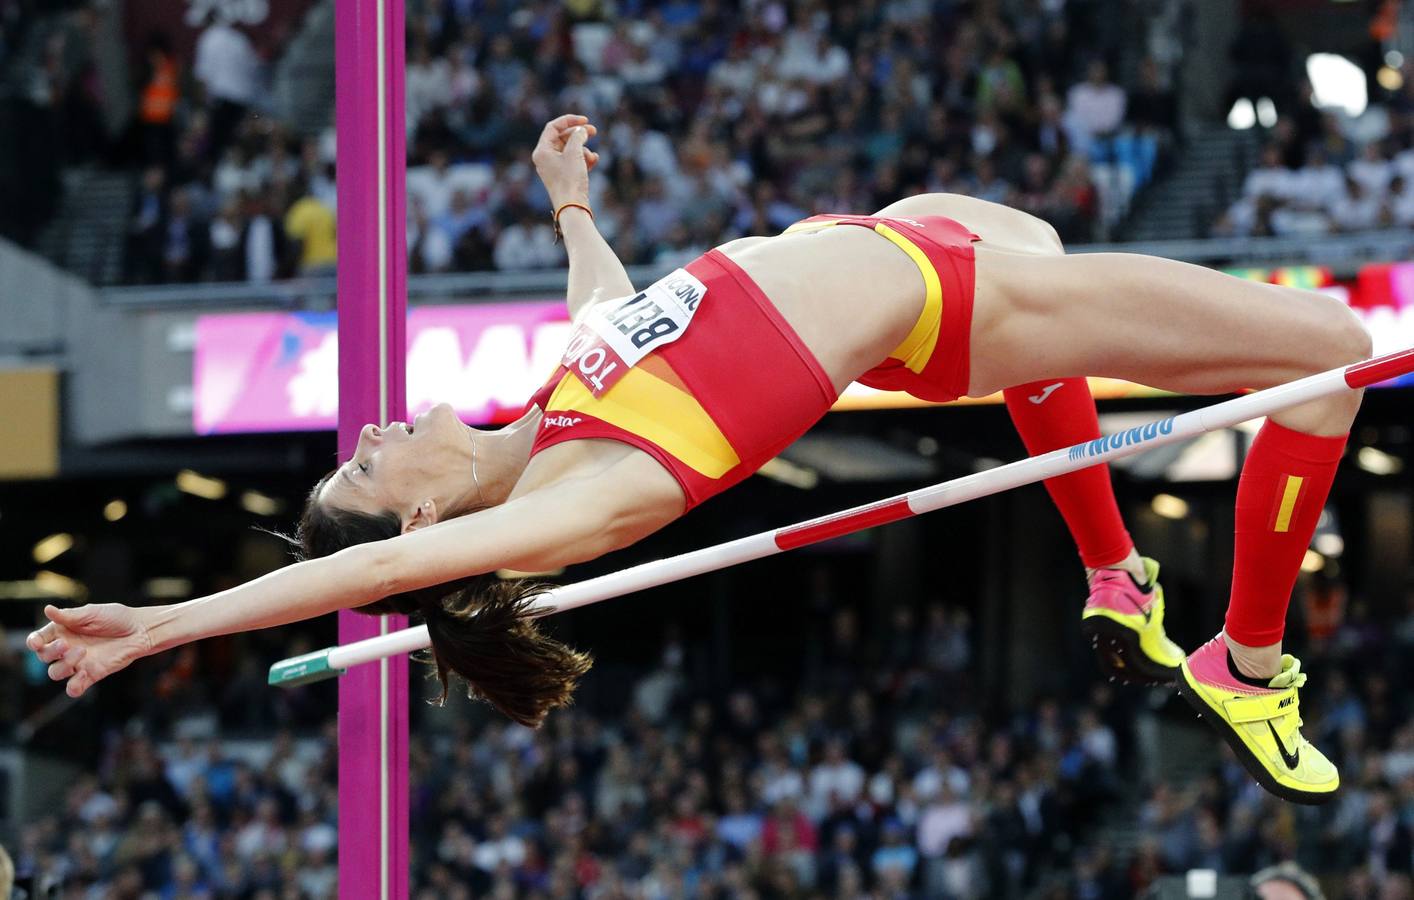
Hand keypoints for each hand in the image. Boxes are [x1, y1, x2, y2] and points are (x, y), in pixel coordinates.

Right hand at [25, 603, 154, 697]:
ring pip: (55, 673)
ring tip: (82, 652)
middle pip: (44, 657)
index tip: (36, 643)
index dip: (33, 642)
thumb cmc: (116, 618)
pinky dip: (73, 686)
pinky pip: (74, 688)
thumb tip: (47, 609)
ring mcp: (78, 663)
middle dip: (51, 652)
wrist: (140, 630)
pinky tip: (83, 675)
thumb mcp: (92, 613)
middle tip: (67, 644)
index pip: (38, 640)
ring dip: (63, 666)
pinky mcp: (91, 674)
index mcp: (62, 631)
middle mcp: (66, 648)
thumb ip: (70, 616)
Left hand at [531, 114, 598, 209]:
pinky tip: (593, 161)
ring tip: (592, 157)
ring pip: (570, 150)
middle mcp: (545, 158)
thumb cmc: (570, 180)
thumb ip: (578, 136)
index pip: (553, 127)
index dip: (569, 121)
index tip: (585, 120)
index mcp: (542, 151)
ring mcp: (554, 168)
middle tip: (594, 132)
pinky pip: (573, 162)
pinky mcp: (563, 177)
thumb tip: (581, 130)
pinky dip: (583, 159)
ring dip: (583, 150)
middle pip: (562, 138)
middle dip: (579, 135)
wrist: (572, 207)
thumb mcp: (575, 152)